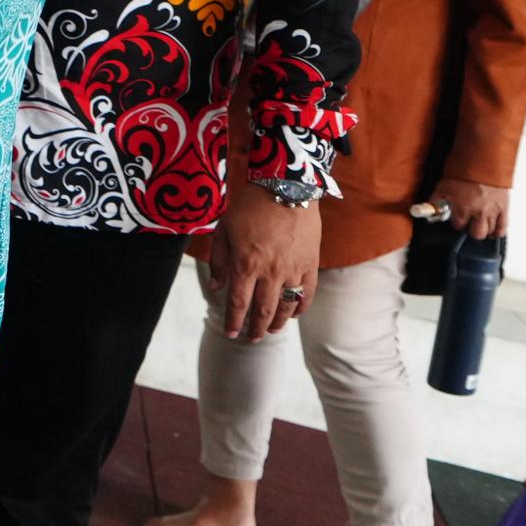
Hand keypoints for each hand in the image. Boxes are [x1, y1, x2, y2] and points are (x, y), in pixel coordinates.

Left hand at [197, 182, 321, 341]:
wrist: (286, 186)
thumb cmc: (250, 206)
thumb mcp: (224, 230)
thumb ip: (219, 262)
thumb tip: (215, 287)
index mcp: (245, 265)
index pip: (238, 304)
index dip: (234, 322)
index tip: (231, 334)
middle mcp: (270, 272)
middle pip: (263, 312)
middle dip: (255, 330)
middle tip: (251, 339)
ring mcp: (293, 270)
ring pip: (286, 307)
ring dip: (278, 323)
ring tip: (271, 331)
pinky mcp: (310, 264)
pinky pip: (307, 293)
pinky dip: (300, 308)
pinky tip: (295, 314)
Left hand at [427, 176, 511, 240]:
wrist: (482, 158)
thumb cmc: (463, 169)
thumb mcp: (443, 186)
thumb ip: (434, 202)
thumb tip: (426, 212)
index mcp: (462, 208)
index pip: (459, 226)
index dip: (457, 223)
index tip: (458, 218)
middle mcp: (478, 212)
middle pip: (476, 234)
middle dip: (471, 230)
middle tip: (469, 223)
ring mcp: (493, 210)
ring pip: (490, 232)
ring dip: (484, 229)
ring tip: (480, 224)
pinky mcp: (504, 207)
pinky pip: (503, 227)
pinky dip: (498, 231)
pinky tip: (493, 230)